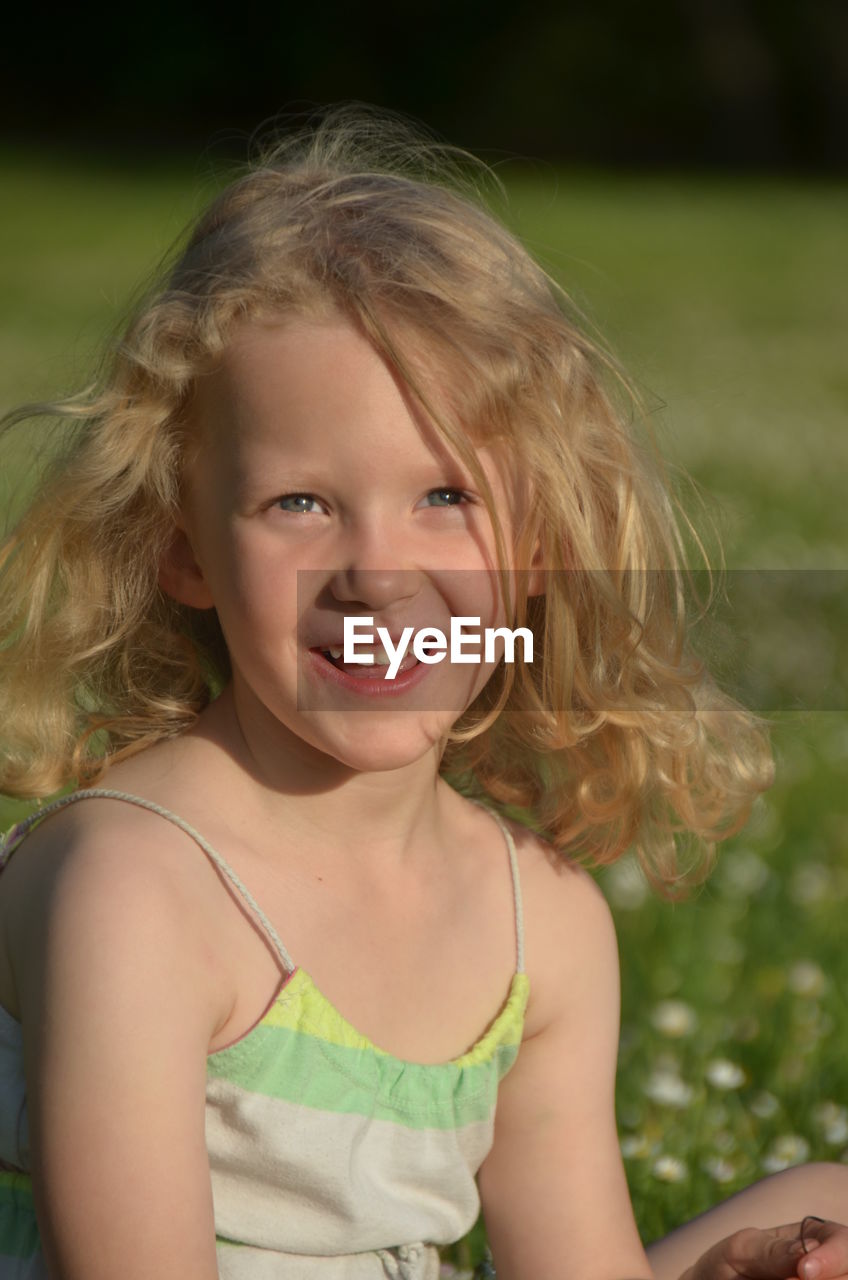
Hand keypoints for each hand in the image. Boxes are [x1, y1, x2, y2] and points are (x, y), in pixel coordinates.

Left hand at [683, 1218, 847, 1279]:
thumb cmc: (729, 1265)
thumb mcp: (744, 1249)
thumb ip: (774, 1251)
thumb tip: (809, 1251)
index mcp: (818, 1239)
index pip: (844, 1243)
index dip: (833, 1257)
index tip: (805, 1271)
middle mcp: (830, 1269)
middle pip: (847, 1276)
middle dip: (823, 1279)